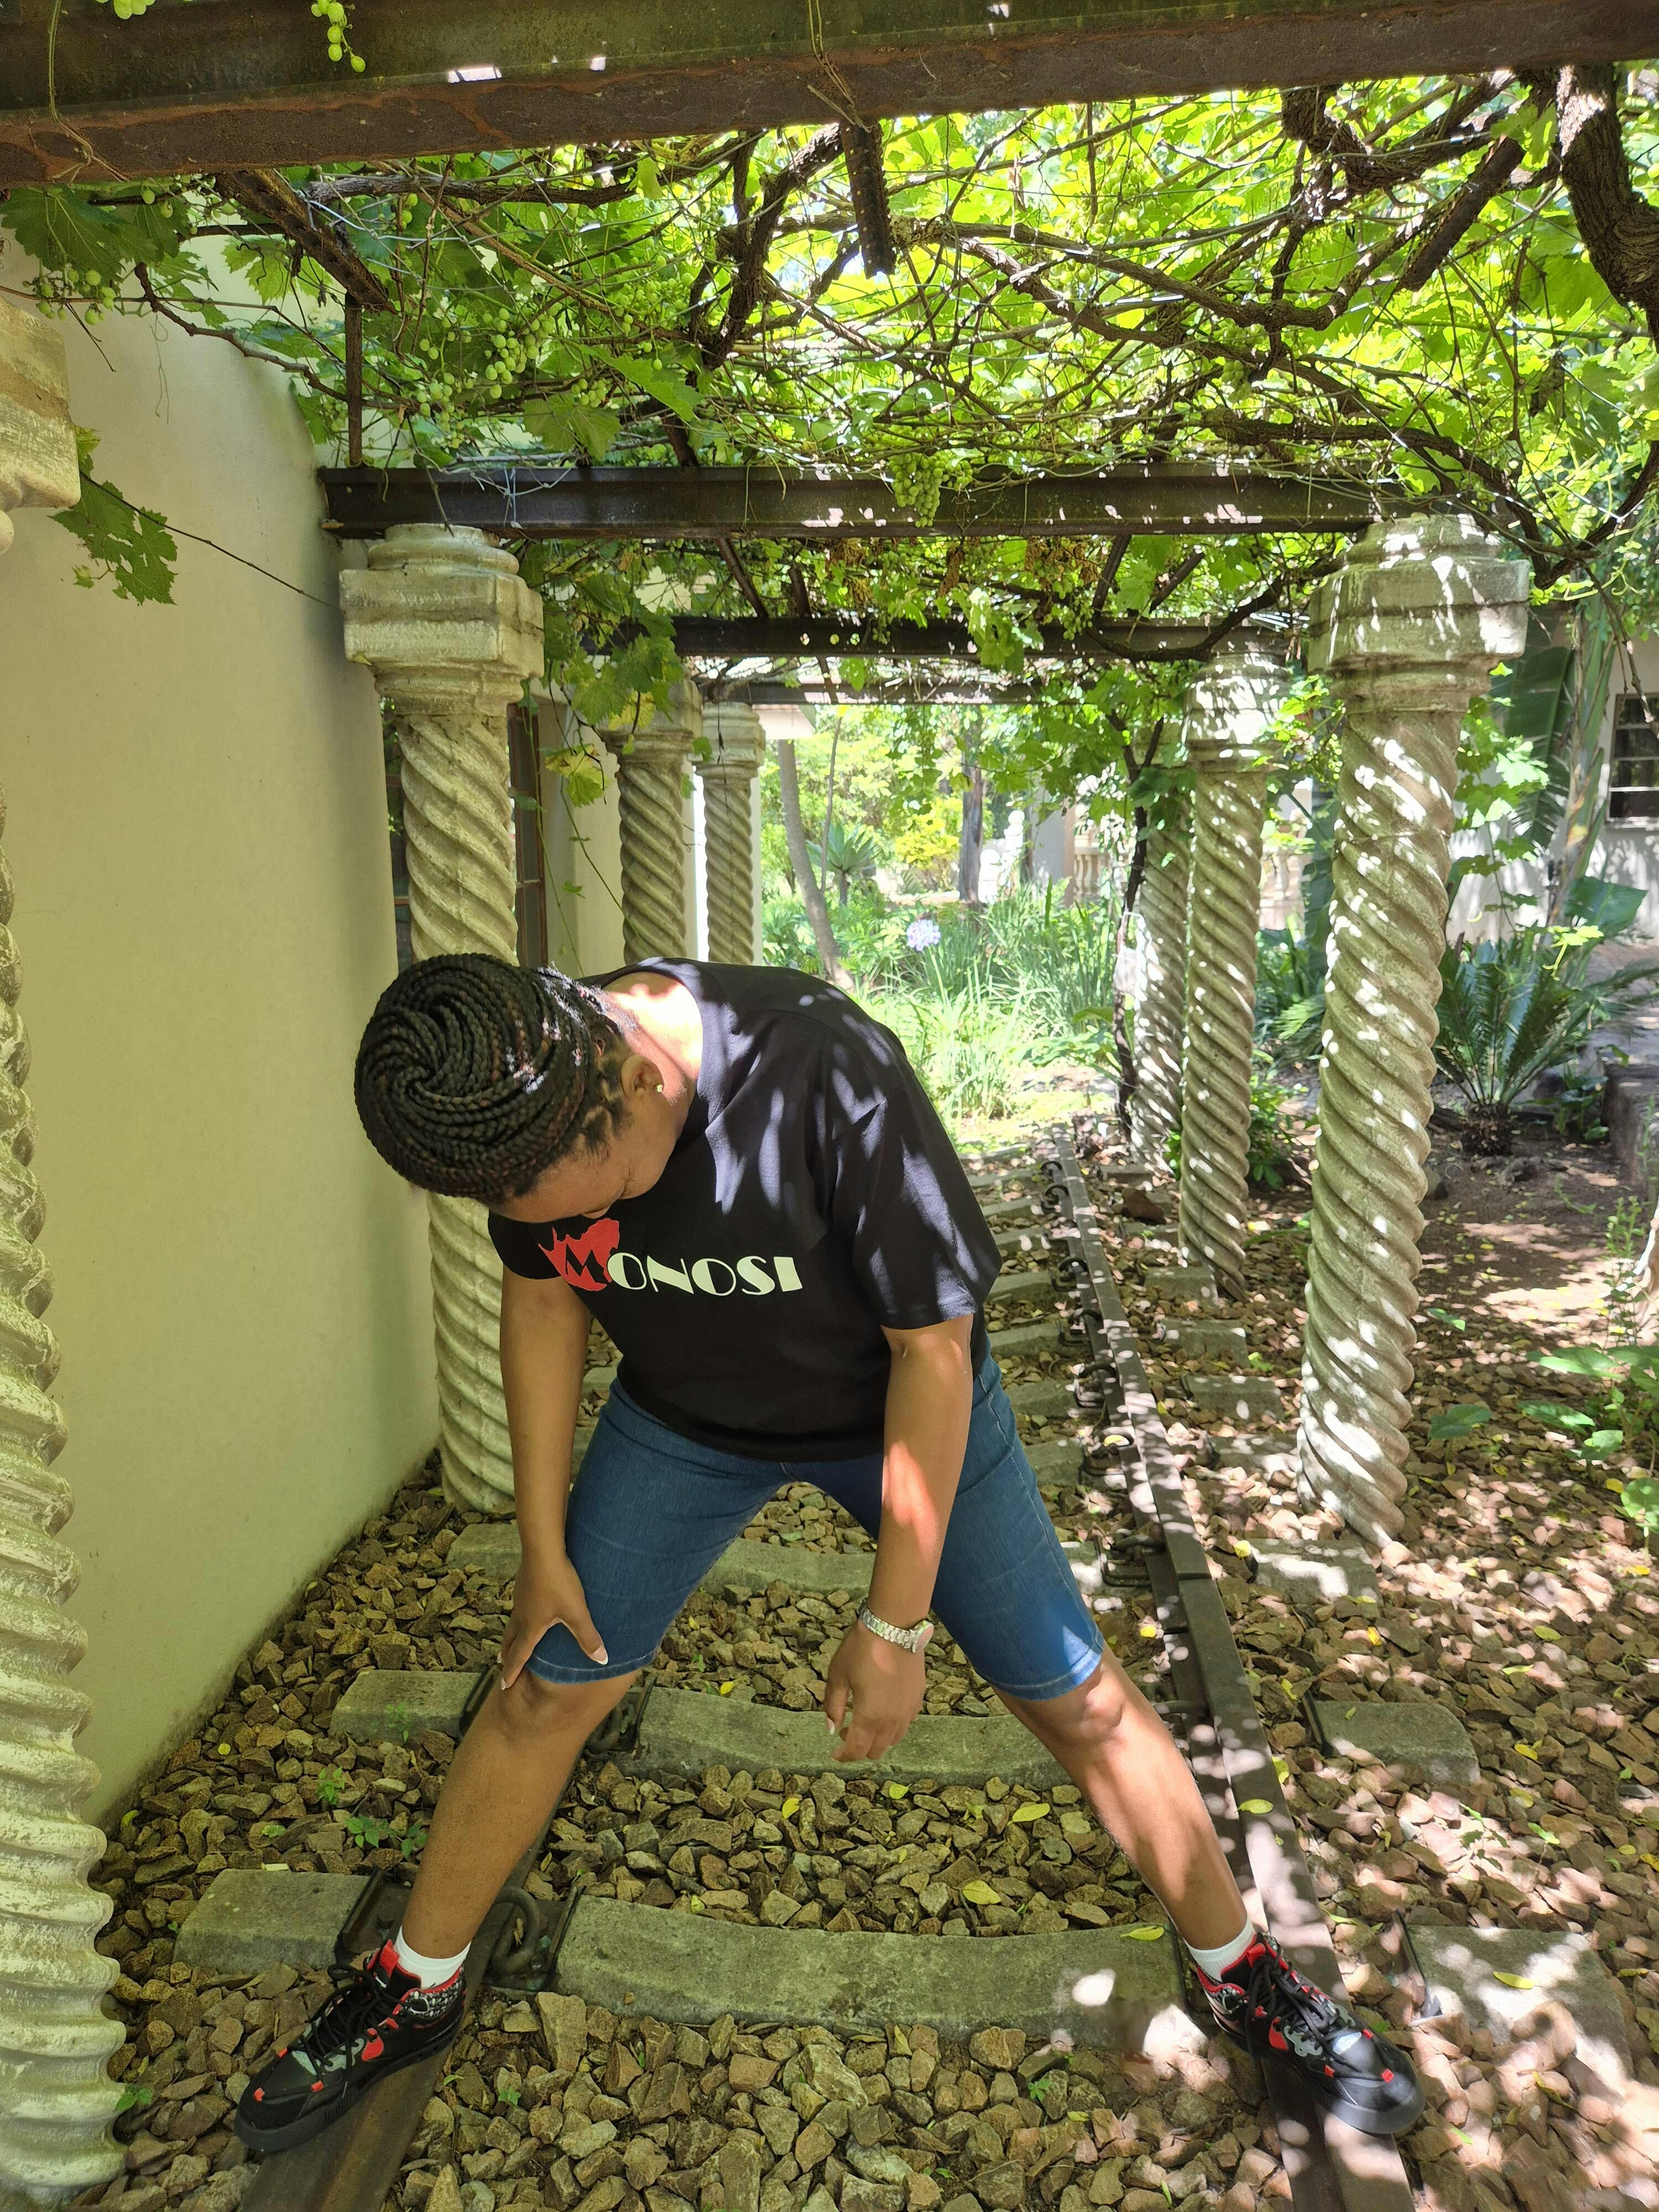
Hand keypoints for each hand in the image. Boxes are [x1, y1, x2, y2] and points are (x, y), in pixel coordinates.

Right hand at [499, 1553, 607, 1688]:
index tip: (504, 1686)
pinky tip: (526, 1608)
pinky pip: (518, 1607)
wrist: (542, 1550)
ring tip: (511, 1640)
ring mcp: (519, 1598)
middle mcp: (521, 1615)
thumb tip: (602, 1660)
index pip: (519, 1655)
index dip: (512, 1672)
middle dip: (507, 1654)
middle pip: (510, 1640)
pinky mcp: (522, 1583)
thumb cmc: (559, 1583)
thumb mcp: (576, 1612)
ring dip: (510, 1635)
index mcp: (531, 1627)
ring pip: (512, 1622)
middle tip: (502, 1664)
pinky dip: (518, 1616)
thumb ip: (588, 1637)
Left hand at [823, 1620, 929, 1762]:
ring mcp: (908, 1710)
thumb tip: (830, 1728)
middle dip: (859, 1748)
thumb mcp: (838, 1674)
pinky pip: (906, 1724)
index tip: (835, 1753)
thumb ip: (834, 1705)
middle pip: (877, 1750)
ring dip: (877, 1739)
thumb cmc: (862, 1649)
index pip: (857, 1750)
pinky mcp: (918, 1699)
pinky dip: (892, 1727)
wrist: (894, 1626)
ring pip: (893, 1740)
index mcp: (870, 1717)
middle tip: (846, 1732)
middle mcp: (892, 1720)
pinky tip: (884, 1711)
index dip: (844, 1756)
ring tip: (864, 1722)